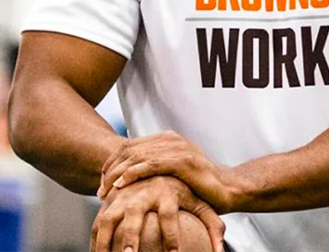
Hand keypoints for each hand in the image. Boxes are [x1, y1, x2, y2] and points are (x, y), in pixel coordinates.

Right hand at [92, 175, 224, 251]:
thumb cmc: (188, 191)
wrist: (166, 161)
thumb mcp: (203, 206)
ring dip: (104, 238)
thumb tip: (221, 251)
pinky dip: (94, 234)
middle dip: (130, 237)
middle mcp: (146, 189)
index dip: (171, 237)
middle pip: (134, 212)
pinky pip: (99, 215)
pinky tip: (95, 249)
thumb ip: (214, 228)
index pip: (170, 215)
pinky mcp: (114, 193)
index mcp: (170, 191)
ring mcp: (126, 190)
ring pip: (109, 213)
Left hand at [98, 131, 238, 211]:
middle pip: (128, 150)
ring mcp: (177, 147)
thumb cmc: (199, 186)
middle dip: (110, 170)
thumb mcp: (172, 174)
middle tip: (100, 190)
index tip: (102, 182)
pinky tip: (121, 185)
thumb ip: (155, 169)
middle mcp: (170, 138)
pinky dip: (132, 174)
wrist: (229, 189)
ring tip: (106, 190)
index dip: (111, 163)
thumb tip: (129, 177)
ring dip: (117, 174)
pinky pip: (150, 164)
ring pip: (136, 157)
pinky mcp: (182, 160)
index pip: (129, 146)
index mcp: (166, 139)